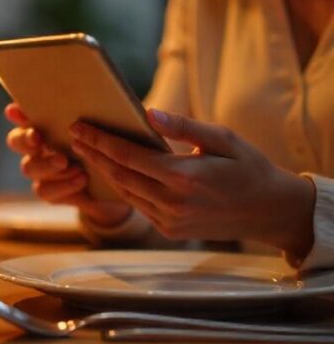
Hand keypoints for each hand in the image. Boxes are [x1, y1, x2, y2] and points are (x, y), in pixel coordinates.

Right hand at [4, 103, 130, 226]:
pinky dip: (62, 186)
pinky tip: (81, 179)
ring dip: (47, 165)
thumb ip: (103, 115)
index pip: (24, 114)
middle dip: (25, 139)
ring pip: (29, 168)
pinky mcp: (51, 192)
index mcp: (48, 123)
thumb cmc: (114, 144)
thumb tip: (123, 101)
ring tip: (69, 163)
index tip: (16, 111)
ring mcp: (42, 171)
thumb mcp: (111, 127)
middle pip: (16, 141)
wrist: (124, 182)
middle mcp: (38, 146)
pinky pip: (45, 191)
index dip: (18, 113)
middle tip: (39, 139)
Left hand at [70, 108, 315, 258]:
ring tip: (85, 150)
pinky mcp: (170, 230)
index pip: (128, 156)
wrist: (270, 211)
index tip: (79, 127)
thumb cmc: (249, 168)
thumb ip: (184, 127)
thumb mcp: (224, 139)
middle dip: (93, 154)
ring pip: (125, 193)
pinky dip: (121, 187)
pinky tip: (111, 171)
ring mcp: (170, 220)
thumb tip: (148, 112)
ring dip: (103, 171)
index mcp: (184, 177)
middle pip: (119, 175)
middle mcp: (173, 202)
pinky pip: (137, 205)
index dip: (100, 141)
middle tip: (74, 135)